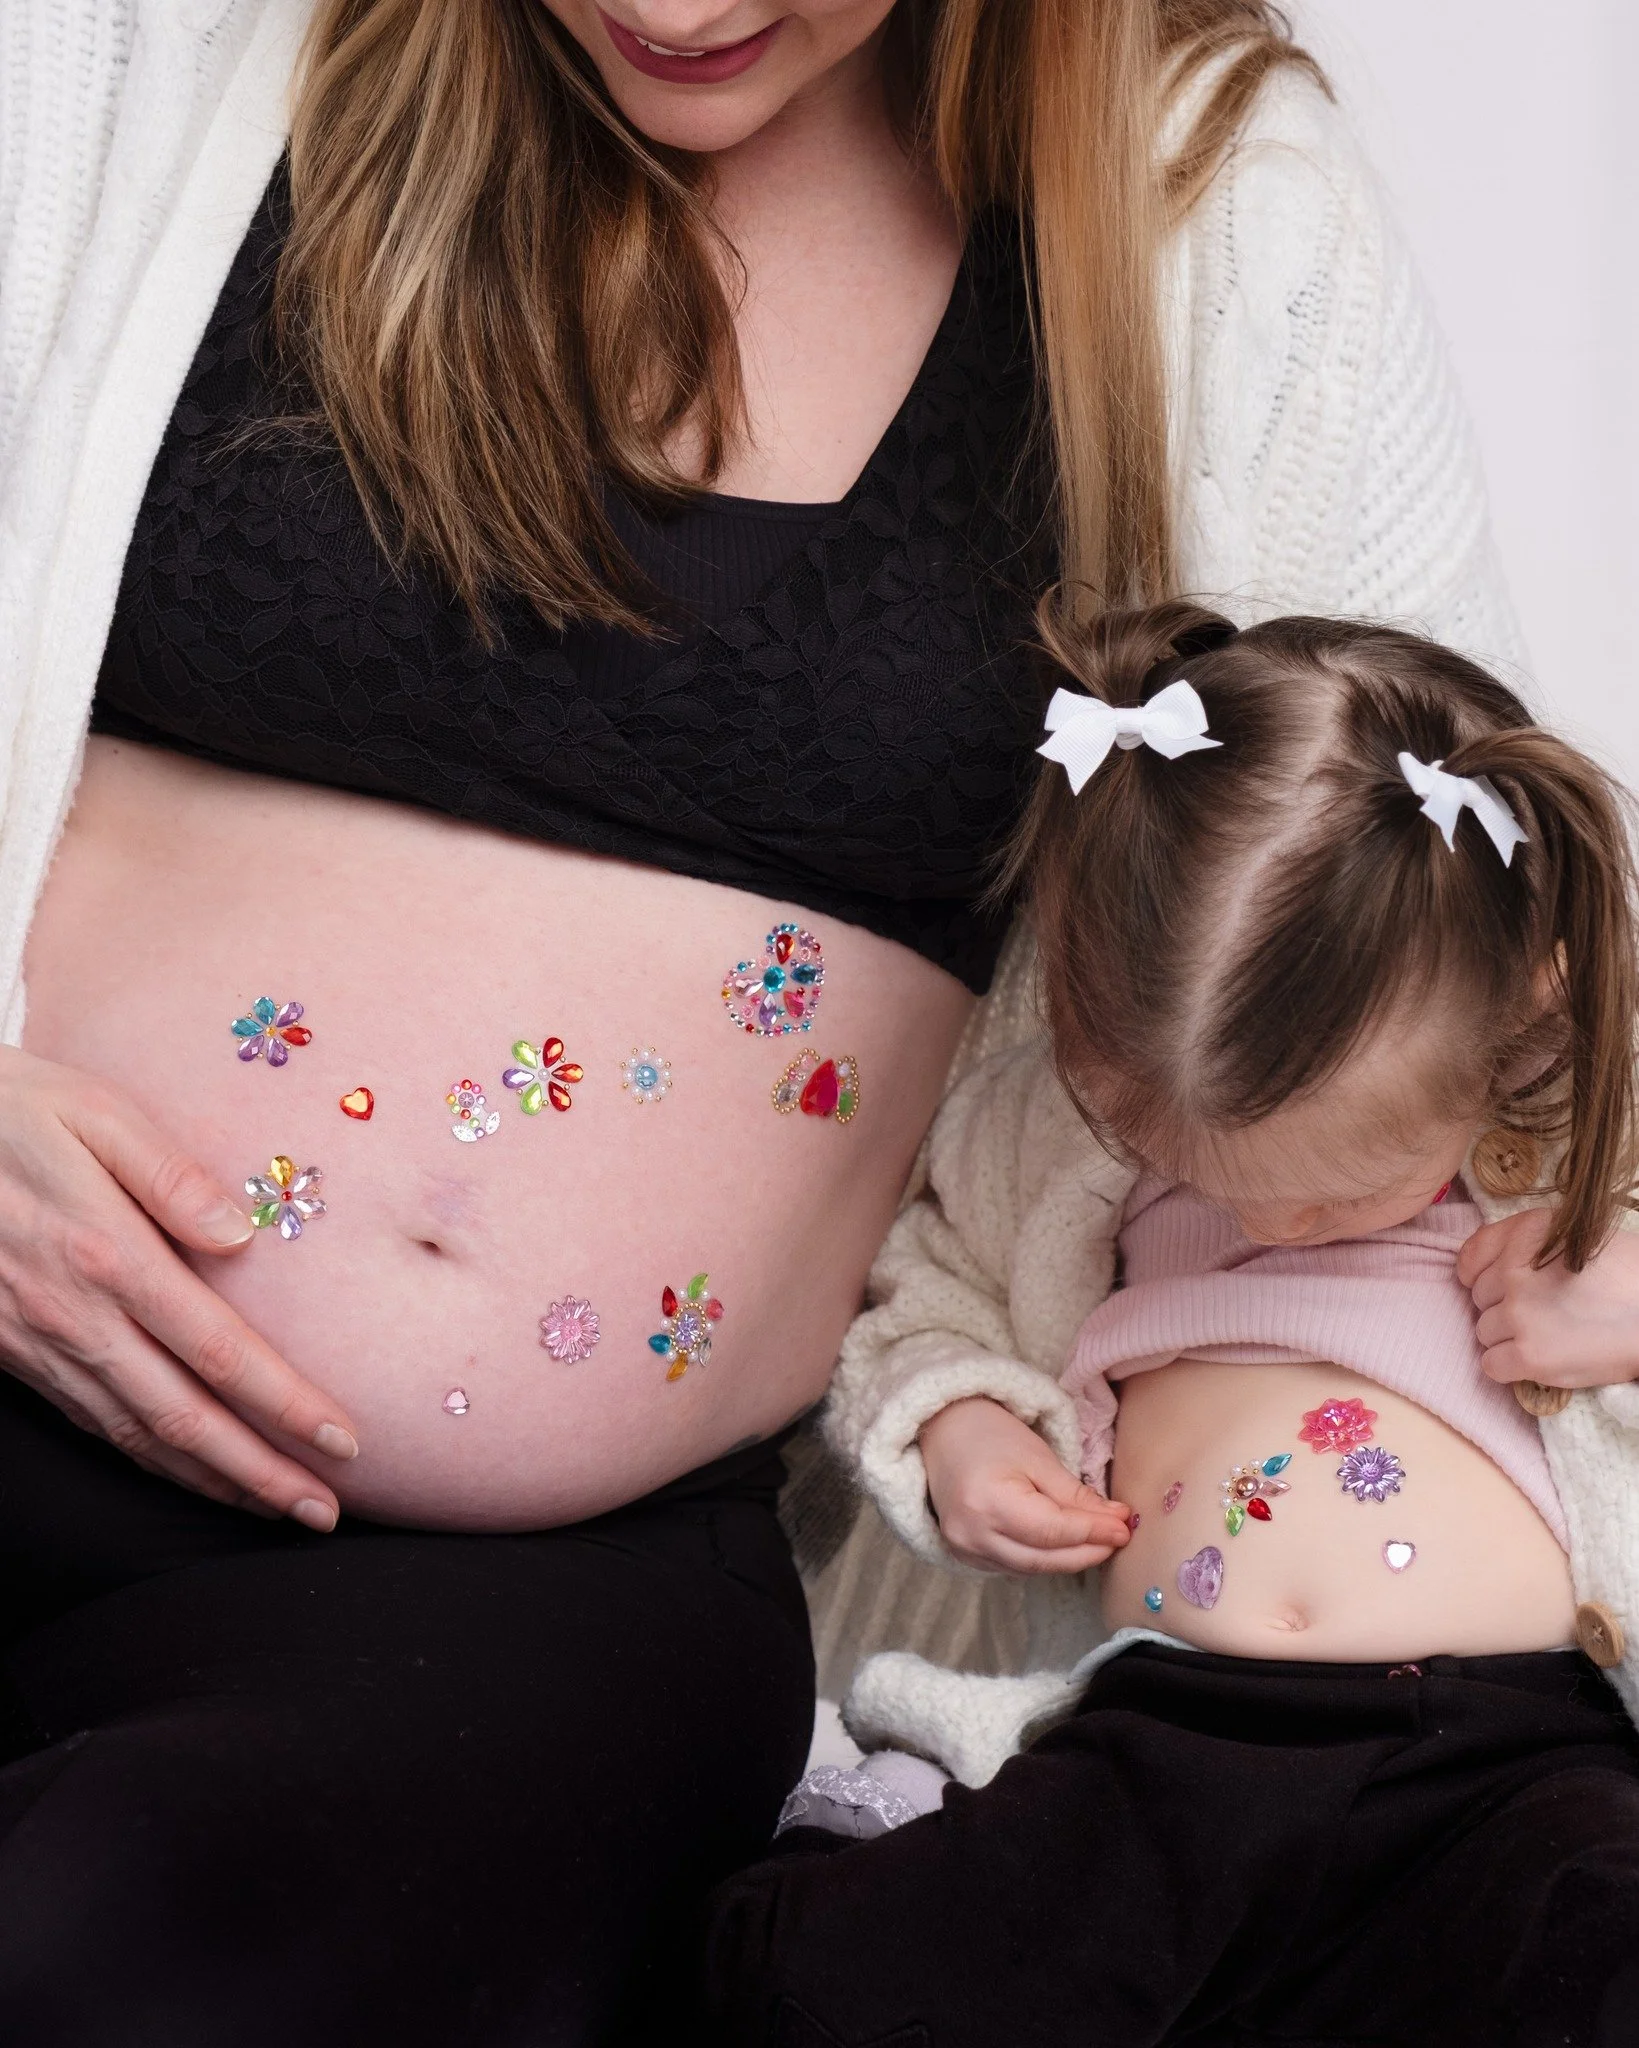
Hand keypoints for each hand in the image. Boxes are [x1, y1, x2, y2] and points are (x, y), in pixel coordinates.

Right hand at [0, 1047, 357, 1526]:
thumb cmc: (13, 1110)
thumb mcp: (94, 1112)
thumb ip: (171, 1174)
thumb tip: (240, 1235)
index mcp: (109, 1255)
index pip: (219, 1352)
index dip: (285, 1405)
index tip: (343, 1440)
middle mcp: (76, 1316)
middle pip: (184, 1418)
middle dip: (261, 1474)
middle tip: (324, 1513)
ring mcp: (41, 1344)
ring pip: (138, 1437)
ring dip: (212, 1480)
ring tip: (276, 1506)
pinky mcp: (17, 1355)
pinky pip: (96, 1424)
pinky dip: (152, 1459)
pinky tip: (192, 1470)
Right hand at [919, 1396, 1130, 1573]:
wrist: (941, 1431)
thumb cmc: (989, 1433)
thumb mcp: (1037, 1456)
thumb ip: (1075, 1494)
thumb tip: (1116, 1521)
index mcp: (988, 1502)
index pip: (1053, 1531)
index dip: (1092, 1533)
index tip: (1125, 1527)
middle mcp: (972, 1534)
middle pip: (1043, 1559)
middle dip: (1087, 1552)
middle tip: (1119, 1539)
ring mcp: (964, 1549)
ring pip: (1031, 1569)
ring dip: (1069, 1559)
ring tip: (1100, 1544)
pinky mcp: (965, 1555)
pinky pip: (1014, 1566)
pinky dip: (1044, 1559)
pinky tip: (1065, 1547)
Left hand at [1458, 1205, 1638, 1389]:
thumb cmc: (1624, 1275)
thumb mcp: (1572, 1237)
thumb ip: (1523, 1241)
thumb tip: (1476, 1265)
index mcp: (1526, 1234)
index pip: (1471, 1257)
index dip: (1482, 1275)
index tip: (1503, 1286)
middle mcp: (1514, 1271)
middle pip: (1479, 1298)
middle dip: (1504, 1307)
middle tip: (1544, 1313)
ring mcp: (1519, 1314)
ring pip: (1484, 1331)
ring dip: (1509, 1337)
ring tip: (1549, 1334)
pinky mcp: (1530, 1355)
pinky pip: (1491, 1365)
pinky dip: (1510, 1366)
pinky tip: (1539, 1358)